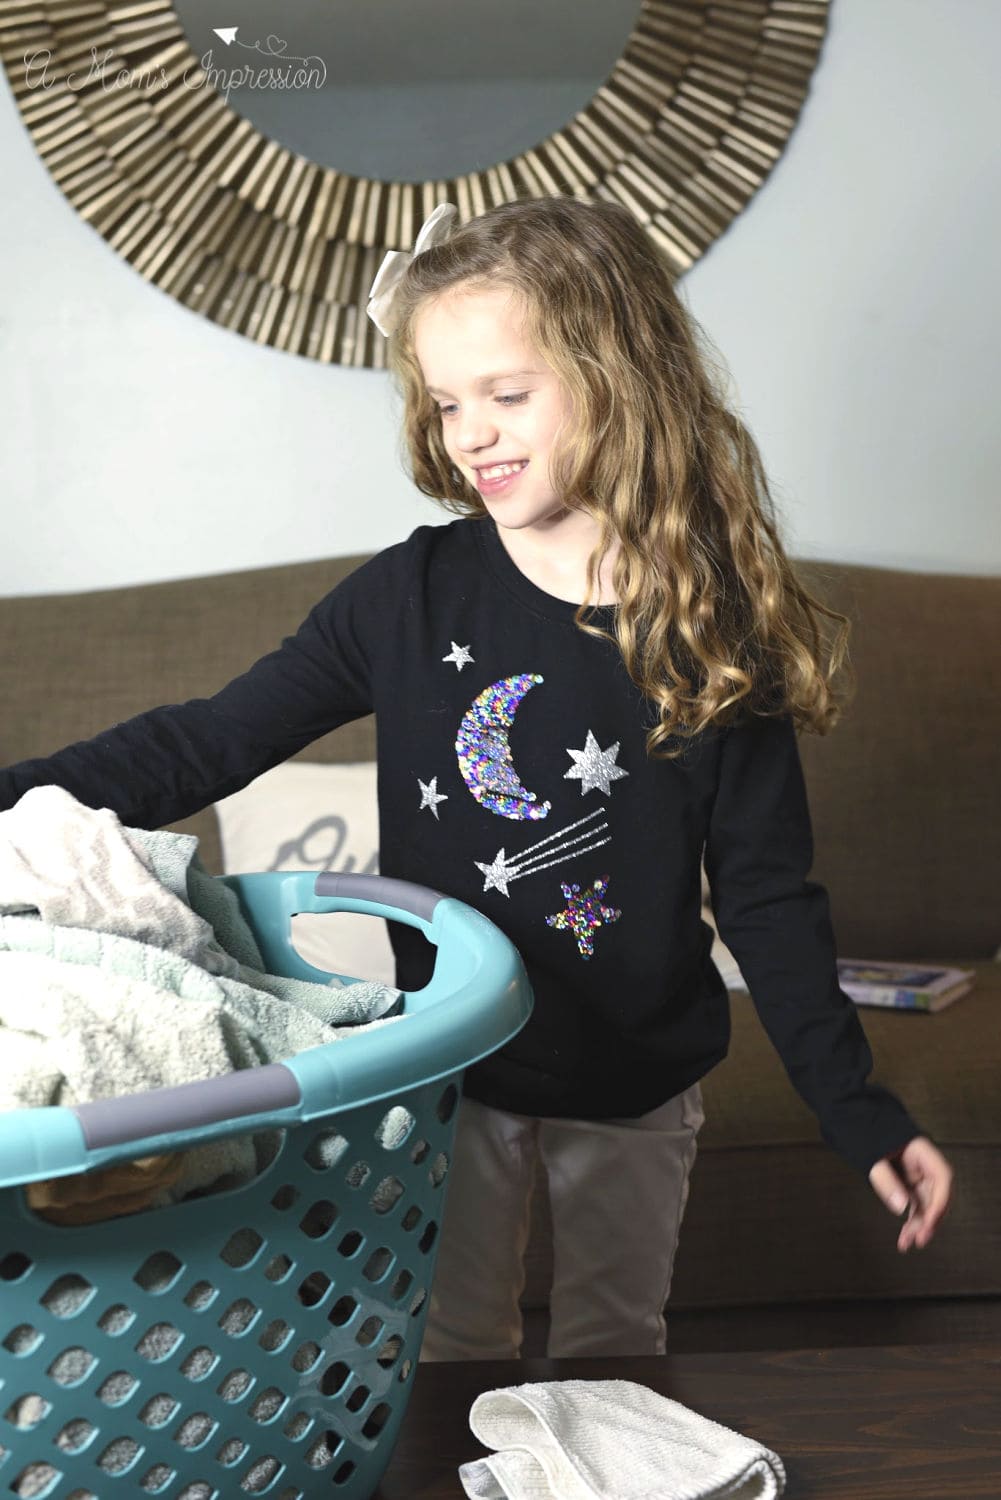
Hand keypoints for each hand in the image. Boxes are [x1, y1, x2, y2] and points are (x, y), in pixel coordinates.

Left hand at [869, 1136, 953, 1251]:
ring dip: (918, 1224)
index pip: (942, 1176)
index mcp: (920, 1150)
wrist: (850, 1119)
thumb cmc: (861, 1130)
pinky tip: (904, 1236)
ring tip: (907, 1243)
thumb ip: (885, 1179)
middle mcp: (922, 1163)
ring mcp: (915, 1173)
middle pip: (935, 1194)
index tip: (929, 1221)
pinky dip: (909, 1219)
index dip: (940, 1201)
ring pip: (924, 1202)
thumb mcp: (870, 1154)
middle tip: (919, 1240)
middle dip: (929, 1219)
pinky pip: (913, 1202)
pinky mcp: (905, 1182)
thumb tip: (902, 1207)